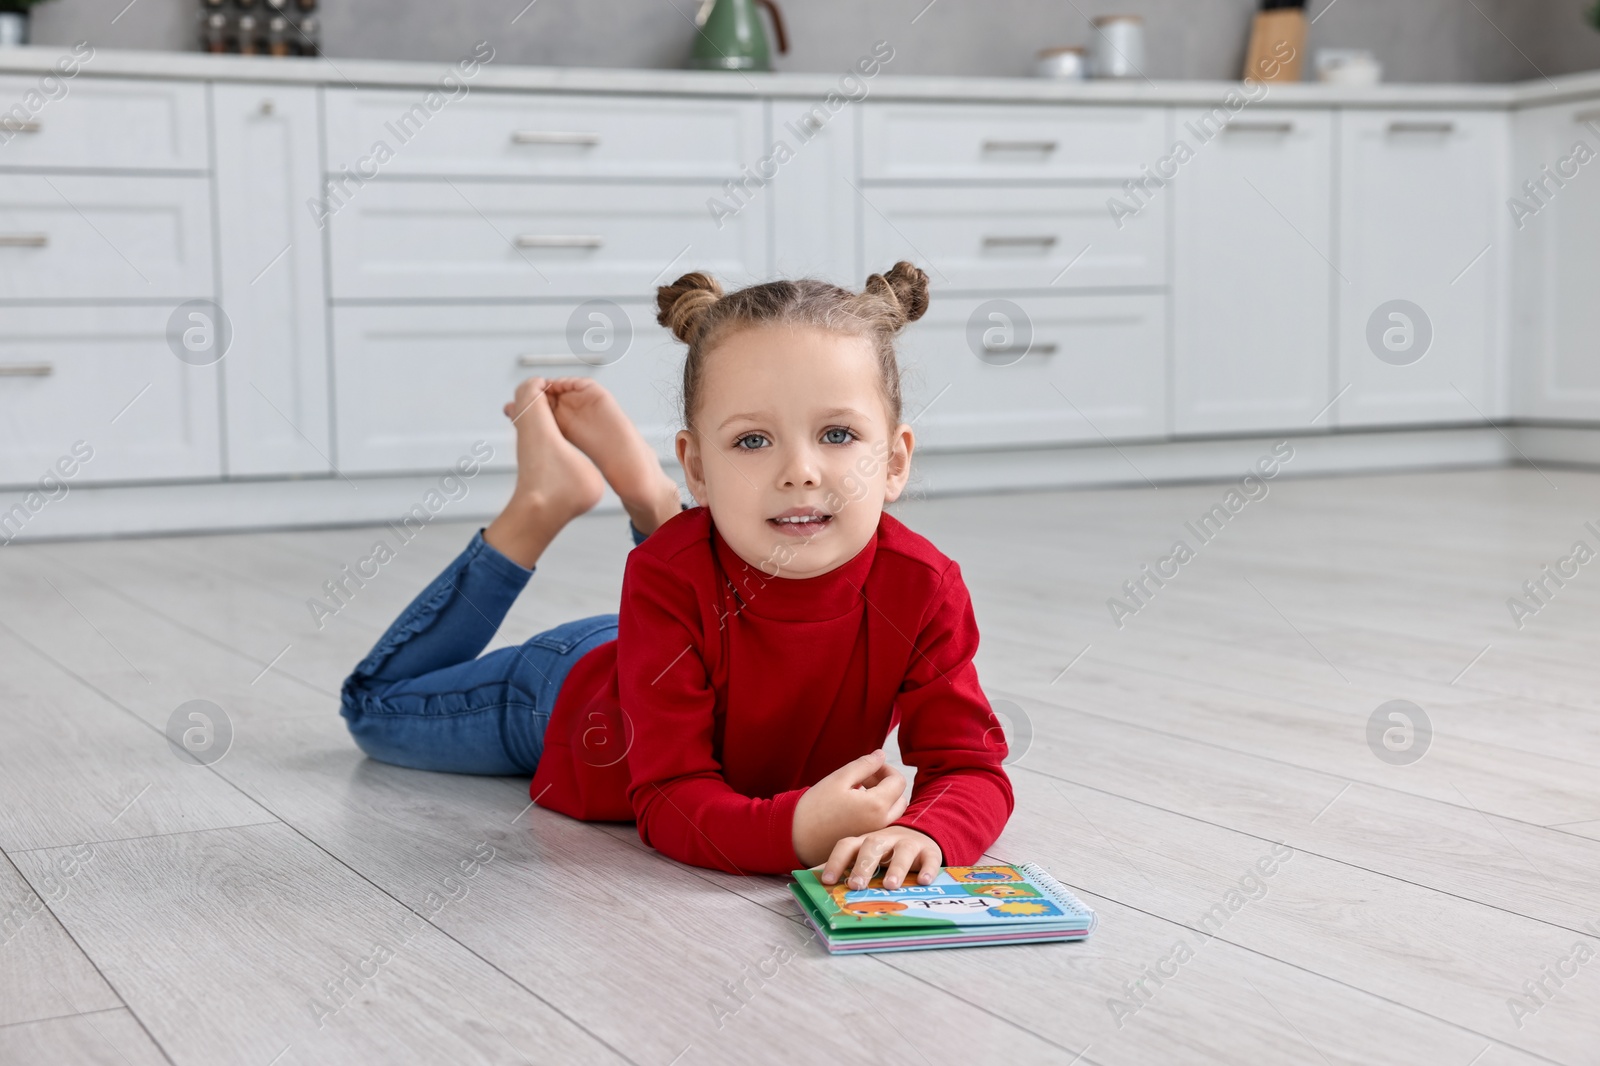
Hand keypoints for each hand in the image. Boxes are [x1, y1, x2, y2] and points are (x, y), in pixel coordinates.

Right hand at [791, 749, 909, 866]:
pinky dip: (877, 813)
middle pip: (900, 798)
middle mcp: (882, 824)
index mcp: (877, 806)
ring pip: (893, 812)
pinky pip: (883, 825)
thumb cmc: (815, 806)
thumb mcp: (839, 778)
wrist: (795, 837)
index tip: (869, 768)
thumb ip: (865, 765)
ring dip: (883, 799)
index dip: (886, 769)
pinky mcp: (867, 843)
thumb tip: (882, 755)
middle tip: (864, 779)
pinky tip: (855, 808)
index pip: (899, 781)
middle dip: (887, 784)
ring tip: (858, 792)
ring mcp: (876, 836)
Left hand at [821, 825, 941, 890]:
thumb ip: (844, 866)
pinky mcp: (929, 850)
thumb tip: (811, 881)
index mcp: (864, 842)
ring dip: (896, 867)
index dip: (836, 861)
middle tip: (856, 885)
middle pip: (872, 846)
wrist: (920, 835)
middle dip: (864, 865)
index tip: (827, 881)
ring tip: (890, 885)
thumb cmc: (885, 852)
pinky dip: (928, 869)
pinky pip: (930, 859)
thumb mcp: (864, 856)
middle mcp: (885, 839)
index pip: (847, 846)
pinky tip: (924, 882)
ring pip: (902, 851)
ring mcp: (908, 843)